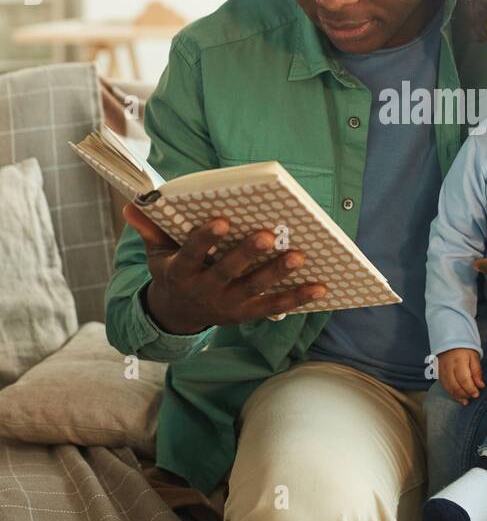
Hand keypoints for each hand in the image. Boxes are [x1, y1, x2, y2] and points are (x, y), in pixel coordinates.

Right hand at [122, 203, 327, 334]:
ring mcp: (228, 305)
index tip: (220, 220)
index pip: (191, 254)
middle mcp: (205, 291)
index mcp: (180, 273)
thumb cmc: (170, 272)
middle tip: (270, 235)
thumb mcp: (155, 253)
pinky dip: (299, 297)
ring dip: (279, 273)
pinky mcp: (247, 314)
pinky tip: (321, 287)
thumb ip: (149, 229)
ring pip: (255, 289)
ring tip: (300, 256)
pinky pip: (275, 306)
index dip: (204, 239)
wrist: (176, 315)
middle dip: (248, 254)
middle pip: (228, 272)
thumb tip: (131, 205)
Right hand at [434, 347, 484, 404]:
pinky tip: (458, 396)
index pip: (464, 380)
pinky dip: (451, 394)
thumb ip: (477, 371)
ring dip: (458, 396)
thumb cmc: (464, 349)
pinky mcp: (438, 374)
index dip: (470, 389)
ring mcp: (441, 372)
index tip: (477, 394)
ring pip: (448, 389)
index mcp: (458, 362)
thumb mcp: (474, 357)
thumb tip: (480, 385)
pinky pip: (444, 387)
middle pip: (455, 386)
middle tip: (472, 397)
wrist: (449, 341)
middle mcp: (448, 368)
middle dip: (465, 394)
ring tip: (466, 400)